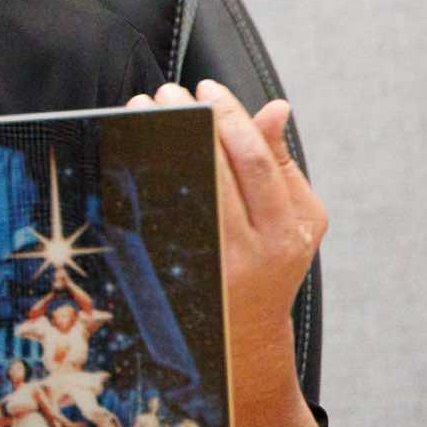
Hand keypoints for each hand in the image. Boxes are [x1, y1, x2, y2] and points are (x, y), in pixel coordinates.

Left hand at [126, 80, 323, 393]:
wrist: (242, 340)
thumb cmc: (272, 265)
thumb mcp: (297, 220)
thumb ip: (283, 163)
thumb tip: (275, 107)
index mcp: (286, 231)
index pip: (255, 160)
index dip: (230, 115)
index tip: (206, 86)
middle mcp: (249, 251)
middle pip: (215, 170)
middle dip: (189, 120)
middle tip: (168, 91)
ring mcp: (209, 266)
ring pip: (179, 189)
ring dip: (157, 141)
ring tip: (143, 107)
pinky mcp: (173, 274)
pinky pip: (152, 216)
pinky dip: (140, 176)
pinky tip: (130, 148)